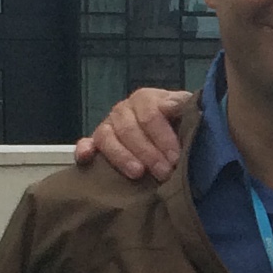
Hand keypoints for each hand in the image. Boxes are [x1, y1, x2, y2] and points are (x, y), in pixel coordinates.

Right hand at [71, 85, 194, 180]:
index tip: (175, 158)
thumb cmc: (179, 124)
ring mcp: (109, 125)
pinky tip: (87, 158)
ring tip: (138, 173)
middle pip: (130, 129)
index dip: (163, 137)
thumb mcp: (187, 113)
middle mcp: (124, 109)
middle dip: (148, 153)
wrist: (170, 131)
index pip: (151, 114)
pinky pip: (87, 142)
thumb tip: (179, 106)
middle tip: (164, 172)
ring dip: (122, 156)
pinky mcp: (96, 141)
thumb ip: (184, 108)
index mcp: (146, 99)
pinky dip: (85, 149)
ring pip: (107, 137)